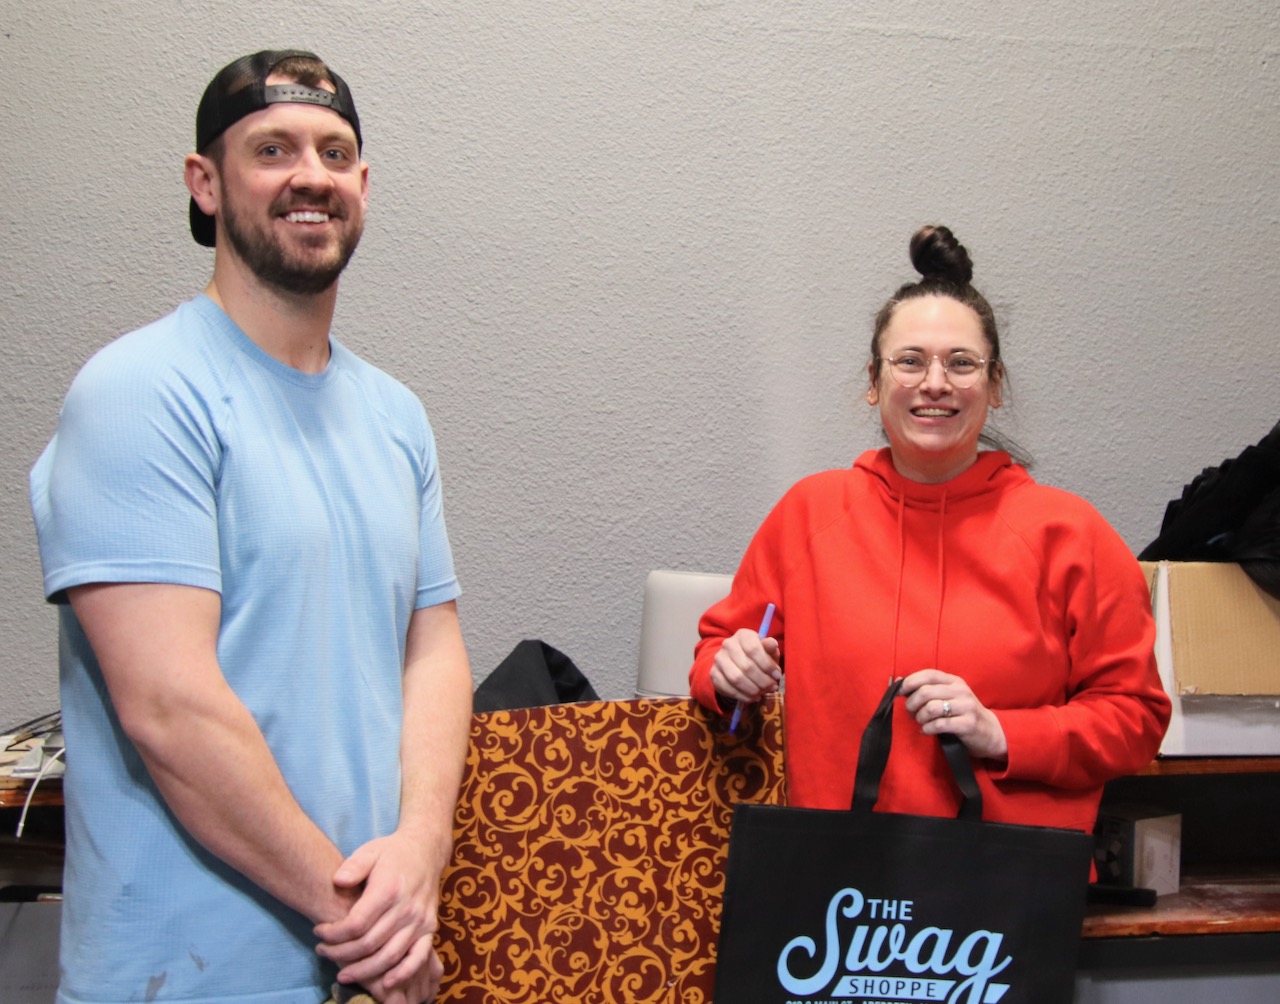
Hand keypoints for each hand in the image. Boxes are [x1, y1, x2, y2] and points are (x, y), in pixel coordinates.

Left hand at [314, 830, 443, 994]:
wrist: (426, 850)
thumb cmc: (393, 853)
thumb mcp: (370, 851)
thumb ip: (353, 866)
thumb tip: (337, 881)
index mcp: (389, 889)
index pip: (356, 924)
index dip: (334, 934)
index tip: (318, 931)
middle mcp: (406, 908)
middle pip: (369, 944)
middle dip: (341, 954)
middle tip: (323, 952)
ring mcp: (420, 921)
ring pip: (389, 956)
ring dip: (364, 971)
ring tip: (343, 974)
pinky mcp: (430, 928)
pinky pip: (418, 958)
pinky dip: (403, 974)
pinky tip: (385, 983)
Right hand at [710, 628, 781, 704]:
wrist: (738, 663)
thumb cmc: (758, 657)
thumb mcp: (768, 651)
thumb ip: (770, 648)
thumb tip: (772, 644)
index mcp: (743, 635)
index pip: (753, 649)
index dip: (767, 664)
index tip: (777, 675)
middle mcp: (728, 644)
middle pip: (746, 666)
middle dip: (762, 680)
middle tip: (772, 687)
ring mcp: (719, 659)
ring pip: (736, 679)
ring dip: (753, 689)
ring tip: (762, 693)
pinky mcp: (714, 674)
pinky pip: (728, 688)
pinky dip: (743, 696)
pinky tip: (753, 697)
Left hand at [900, 669, 1007, 762]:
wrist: (990, 732)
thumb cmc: (962, 714)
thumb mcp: (948, 697)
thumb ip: (927, 689)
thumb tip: (898, 681)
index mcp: (954, 681)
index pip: (929, 674)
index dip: (910, 681)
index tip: (899, 692)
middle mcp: (960, 690)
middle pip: (926, 692)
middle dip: (912, 704)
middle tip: (911, 713)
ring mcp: (966, 707)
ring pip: (931, 708)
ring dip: (920, 717)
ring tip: (921, 722)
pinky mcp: (968, 724)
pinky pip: (939, 725)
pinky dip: (927, 728)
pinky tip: (927, 730)